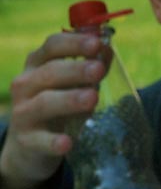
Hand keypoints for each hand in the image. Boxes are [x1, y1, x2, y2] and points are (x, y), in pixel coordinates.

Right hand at [1, 31, 104, 188]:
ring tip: (92, 98)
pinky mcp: (27, 140)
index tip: (98, 43)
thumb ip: (90, 70)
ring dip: (69, 99)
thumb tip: (108, 49)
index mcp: (37, 66)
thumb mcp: (71, 86)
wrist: (29, 145)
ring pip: (45, 103)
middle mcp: (26, 85)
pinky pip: (40, 140)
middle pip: (49, 73)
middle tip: (99, 69)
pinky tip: (67, 143)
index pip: (52, 47)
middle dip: (75, 69)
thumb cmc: (57, 107)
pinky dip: (53, 142)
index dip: (74, 44)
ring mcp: (24, 113)